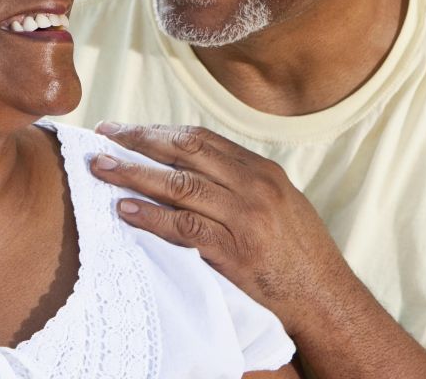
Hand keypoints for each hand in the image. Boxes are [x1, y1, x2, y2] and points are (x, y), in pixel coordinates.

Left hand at [90, 122, 354, 337]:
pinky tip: (126, 210)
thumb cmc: (299, 253)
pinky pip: (184, 228)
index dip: (159, 131)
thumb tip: (194, 168)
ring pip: (179, 185)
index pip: (201, 139)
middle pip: (186, 152)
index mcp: (262, 171)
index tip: (125, 129)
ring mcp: (245, 218)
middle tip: (103, 138)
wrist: (324, 296)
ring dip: (134, 175)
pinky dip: (152, 217)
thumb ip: (242, 183)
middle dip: (139, 142)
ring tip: (102, 169)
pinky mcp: (234, 252)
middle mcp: (254, 187)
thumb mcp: (279, 203)